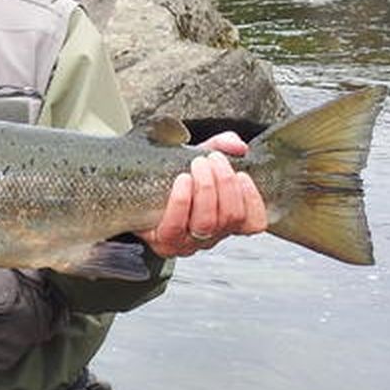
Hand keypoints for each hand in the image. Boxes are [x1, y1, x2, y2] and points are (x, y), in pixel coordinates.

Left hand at [140, 132, 268, 258]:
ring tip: (197, 164)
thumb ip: (221, 146)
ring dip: (206, 188)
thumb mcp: (200, 156)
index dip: (253, 199)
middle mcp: (213, 235)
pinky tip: (182, 180)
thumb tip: (238, 146)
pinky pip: (177, 226)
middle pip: (231, 217)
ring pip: (208, 222)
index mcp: (227, 219)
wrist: (134, 188)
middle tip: (212, 159)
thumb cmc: (173, 174)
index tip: (242, 174)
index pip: (254, 223)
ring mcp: (190, 243)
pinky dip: (182, 201)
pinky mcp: (165, 244)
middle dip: (225, 183)